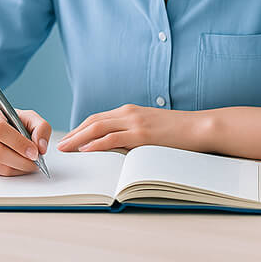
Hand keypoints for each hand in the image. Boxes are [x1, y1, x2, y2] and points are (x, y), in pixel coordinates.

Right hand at [0, 102, 50, 176]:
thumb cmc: (7, 120)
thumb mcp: (25, 116)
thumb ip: (40, 127)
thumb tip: (41, 147)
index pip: (0, 129)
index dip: (19, 143)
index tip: (35, 153)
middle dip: (21, 161)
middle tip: (35, 163)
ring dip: (16, 169)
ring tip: (29, 166)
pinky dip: (9, 173)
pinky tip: (17, 167)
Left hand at [56, 103, 194, 152]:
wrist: (199, 127)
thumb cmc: (178, 131)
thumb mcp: (151, 127)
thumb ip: (133, 133)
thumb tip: (117, 147)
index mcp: (130, 111)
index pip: (97, 118)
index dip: (80, 129)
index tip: (68, 139)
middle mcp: (129, 113)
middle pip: (93, 121)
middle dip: (74, 134)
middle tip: (60, 145)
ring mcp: (135, 123)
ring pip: (98, 128)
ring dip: (78, 139)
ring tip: (66, 149)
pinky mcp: (142, 135)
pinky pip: (112, 139)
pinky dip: (96, 144)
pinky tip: (85, 150)